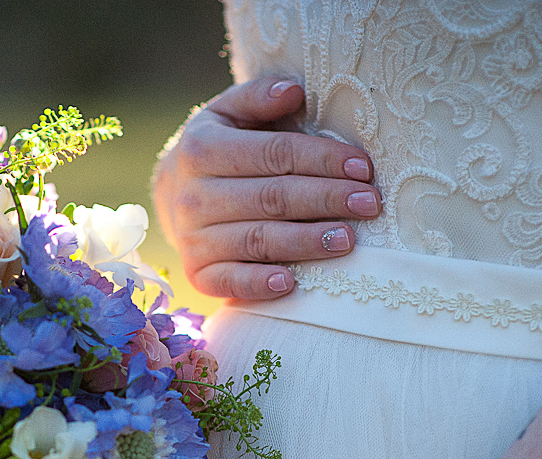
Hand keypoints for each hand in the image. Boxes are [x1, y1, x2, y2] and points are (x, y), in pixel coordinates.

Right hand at [152, 76, 381, 301]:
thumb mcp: (228, 114)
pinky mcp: (198, 274)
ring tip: (348, 240)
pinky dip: (259, 284)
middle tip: (369, 204)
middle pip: (272, 198)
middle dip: (326, 200)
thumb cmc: (219, 149)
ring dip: (306, 242)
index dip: (322, 160)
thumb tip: (293, 91)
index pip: (274, 153)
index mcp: (202, 149)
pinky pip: (230, 282)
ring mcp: (193, 238)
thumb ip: (258, 97)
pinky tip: (291, 283)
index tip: (363, 168)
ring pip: (258, 240)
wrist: (172, 196)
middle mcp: (193, 196)